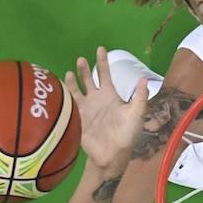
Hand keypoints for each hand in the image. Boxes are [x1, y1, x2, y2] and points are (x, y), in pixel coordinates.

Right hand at [63, 47, 147, 170]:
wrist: (112, 154)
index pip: (105, 74)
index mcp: (110, 95)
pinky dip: (63, 95)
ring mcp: (85, 108)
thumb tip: (144, 78)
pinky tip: (58, 88)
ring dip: (72, 80)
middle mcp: (96, 99)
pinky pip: (68, 104)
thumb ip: (139, 97)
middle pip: (88, 79)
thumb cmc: (126, 134)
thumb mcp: (136, 114)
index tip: (100, 48)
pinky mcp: (76, 118)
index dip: (103, 62)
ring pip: (76, 89)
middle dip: (84, 69)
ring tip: (69, 71)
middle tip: (80, 59)